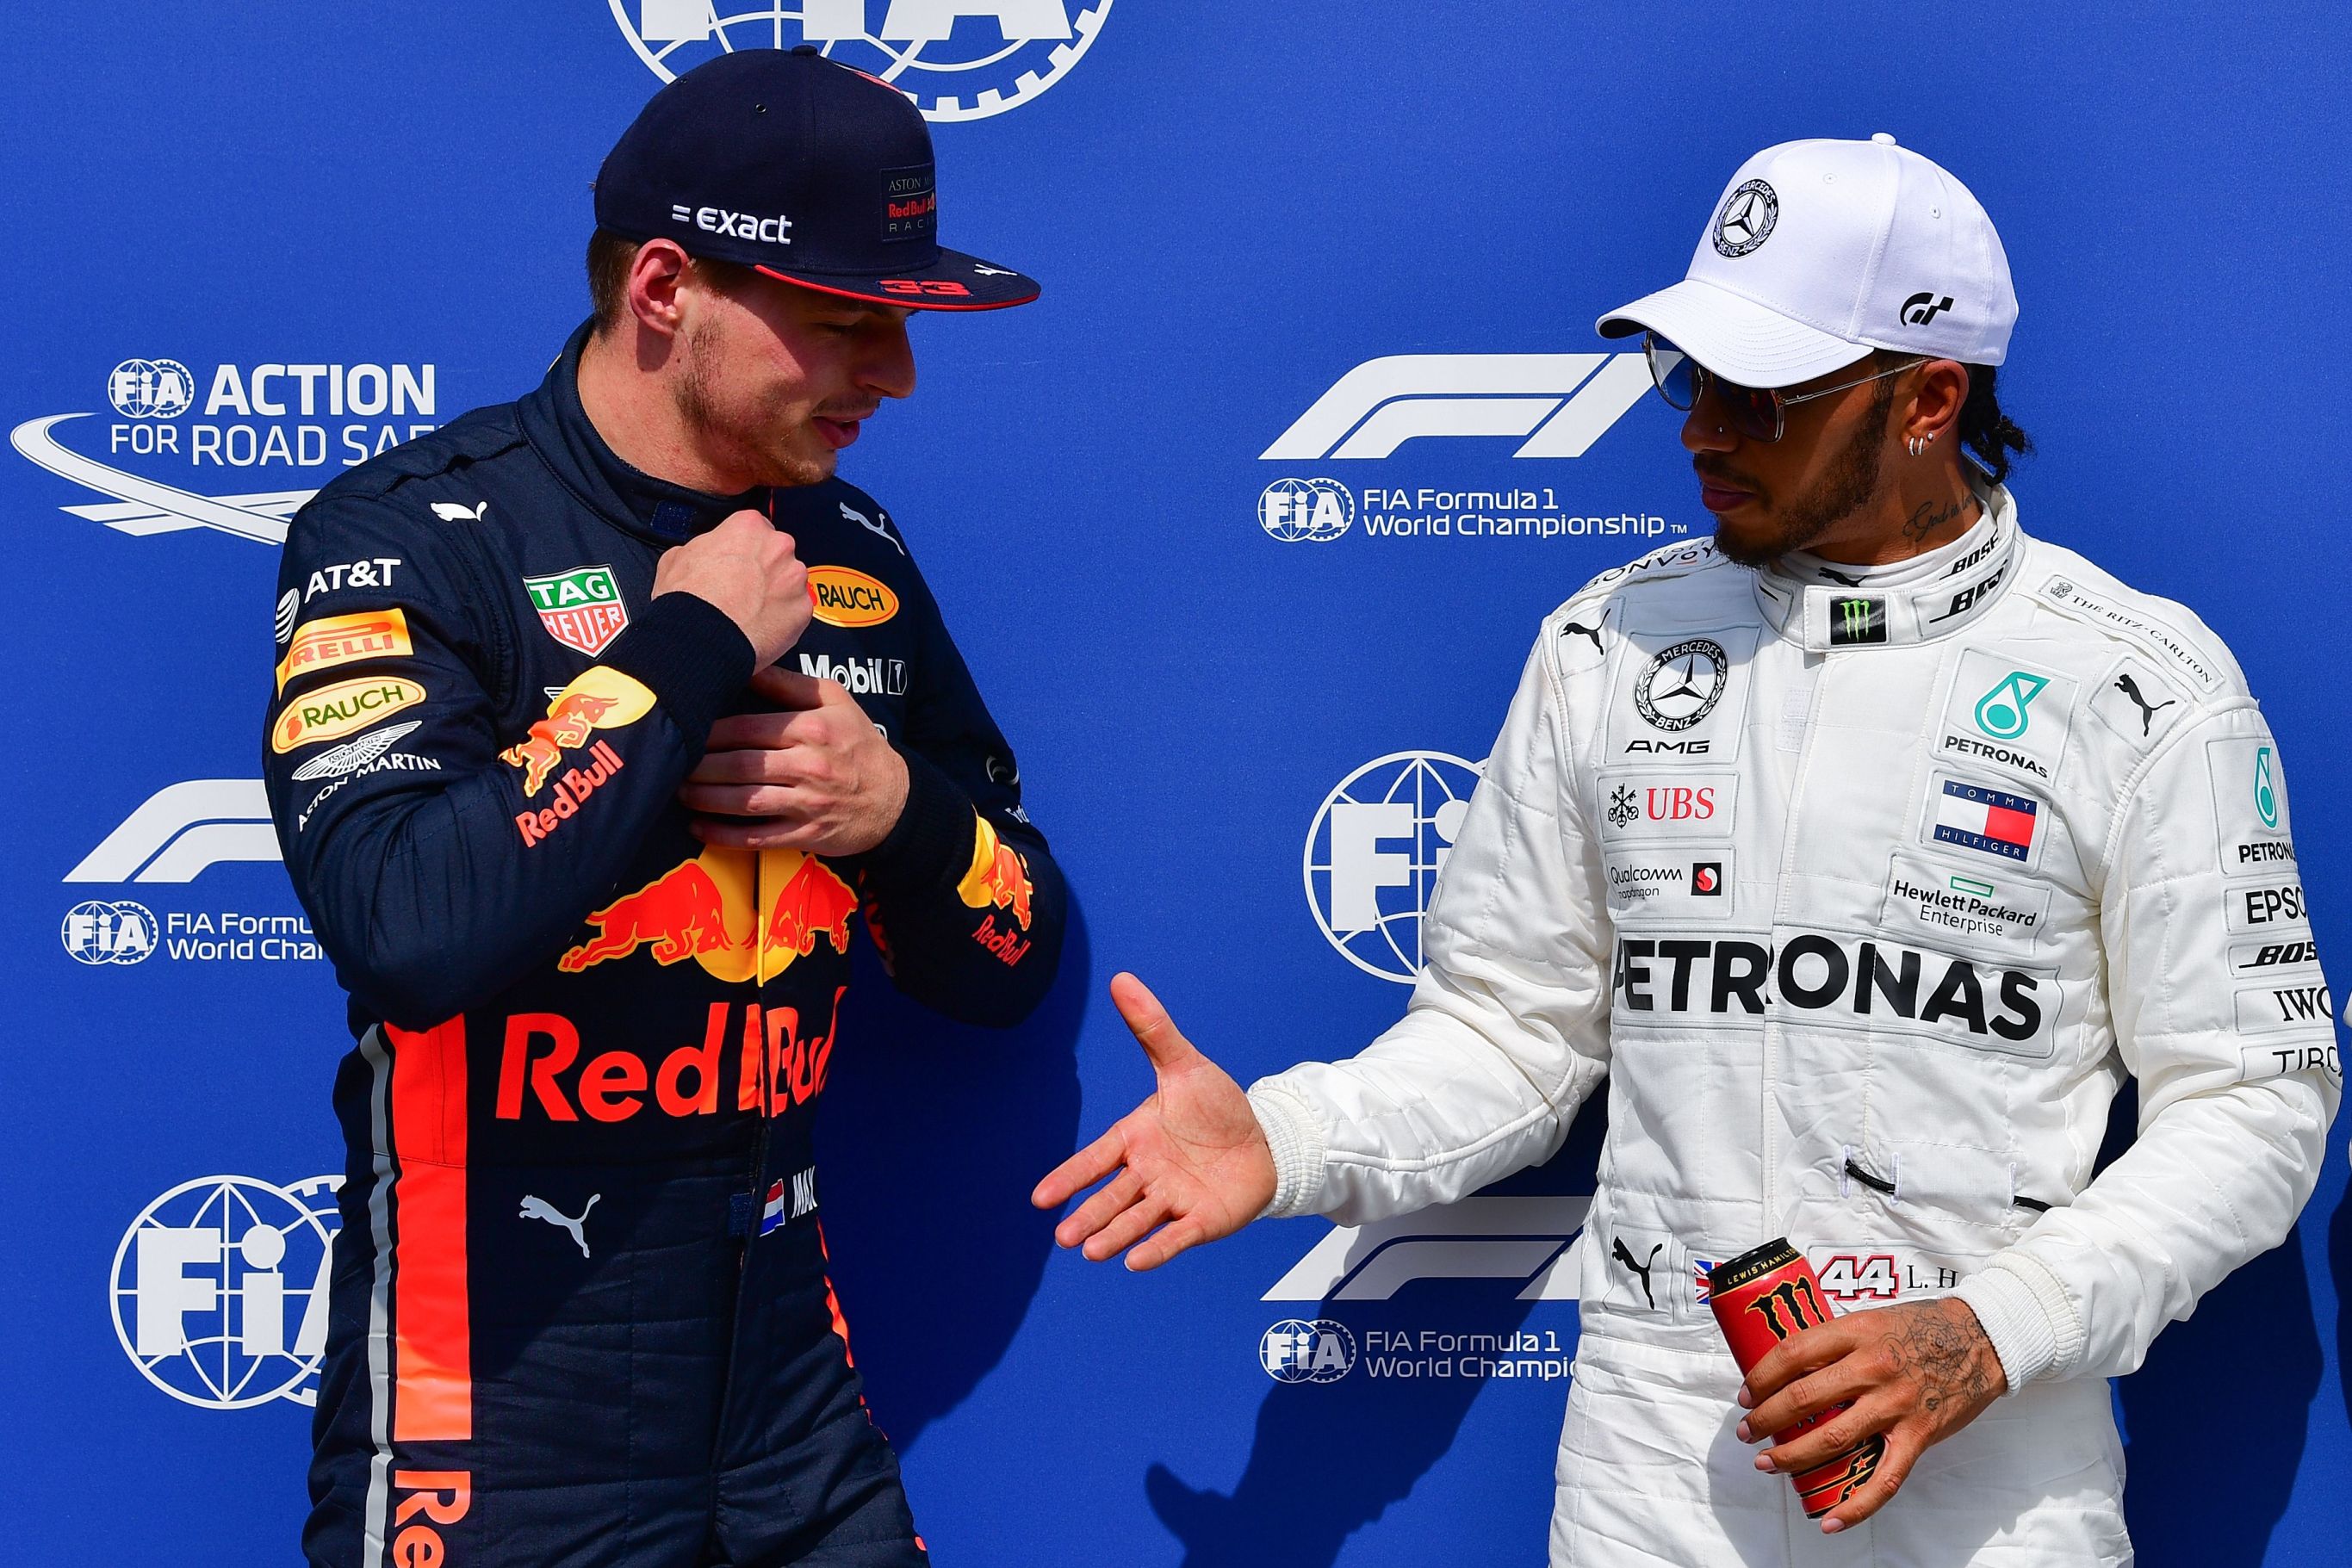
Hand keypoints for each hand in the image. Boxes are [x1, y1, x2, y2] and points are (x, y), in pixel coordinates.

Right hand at [652, 509, 810, 666]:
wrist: (701, 638)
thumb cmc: (689, 599)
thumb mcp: (676, 558)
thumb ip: (700, 548)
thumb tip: (700, 553)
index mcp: (749, 526)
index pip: (754, 528)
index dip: (743, 549)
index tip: (737, 562)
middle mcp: (779, 546)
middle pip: (777, 553)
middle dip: (763, 569)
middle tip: (742, 590)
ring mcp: (795, 578)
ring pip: (790, 581)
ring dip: (776, 593)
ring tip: (750, 611)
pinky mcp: (804, 608)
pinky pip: (797, 610)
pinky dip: (784, 618)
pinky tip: (761, 626)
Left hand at [680, 666, 908, 854]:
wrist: (895, 798)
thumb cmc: (859, 744)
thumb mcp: (836, 701)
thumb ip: (789, 684)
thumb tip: (746, 662)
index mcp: (812, 728)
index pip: (748, 728)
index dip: (710, 731)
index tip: (685, 729)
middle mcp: (809, 765)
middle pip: (741, 765)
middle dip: (699, 766)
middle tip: (671, 763)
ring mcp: (807, 803)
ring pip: (745, 801)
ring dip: (705, 799)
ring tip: (678, 792)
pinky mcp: (806, 834)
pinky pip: (757, 837)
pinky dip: (724, 835)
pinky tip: (699, 828)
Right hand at [1032, 973, 1275, 1270]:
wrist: (1267, 1137)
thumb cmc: (1217, 1105)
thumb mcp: (1184, 1064)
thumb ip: (1152, 1027)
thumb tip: (1122, 979)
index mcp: (1136, 1138)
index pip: (1095, 1159)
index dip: (1069, 1178)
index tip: (1040, 1198)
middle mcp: (1149, 1173)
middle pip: (1112, 1197)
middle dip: (1088, 1216)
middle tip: (1064, 1237)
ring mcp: (1174, 1199)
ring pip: (1137, 1220)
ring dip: (1114, 1236)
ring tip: (1091, 1252)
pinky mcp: (1202, 1220)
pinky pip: (1176, 1237)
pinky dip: (1157, 1249)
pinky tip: (1136, 1262)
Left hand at [1737, 1295, 2006, 1532]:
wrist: (1983, 1339)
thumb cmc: (1921, 1326)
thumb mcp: (1872, 1318)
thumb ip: (1837, 1341)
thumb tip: (1790, 1364)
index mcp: (1856, 1332)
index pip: (1792, 1354)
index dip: (1760, 1377)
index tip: (1746, 1394)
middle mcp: (1873, 1367)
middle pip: (1803, 1398)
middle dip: (1765, 1419)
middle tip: (1747, 1432)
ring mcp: (1896, 1404)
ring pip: (1832, 1438)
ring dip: (1792, 1455)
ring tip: (1767, 1463)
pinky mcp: (1919, 1435)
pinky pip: (1885, 1479)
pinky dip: (1856, 1506)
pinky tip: (1830, 1520)